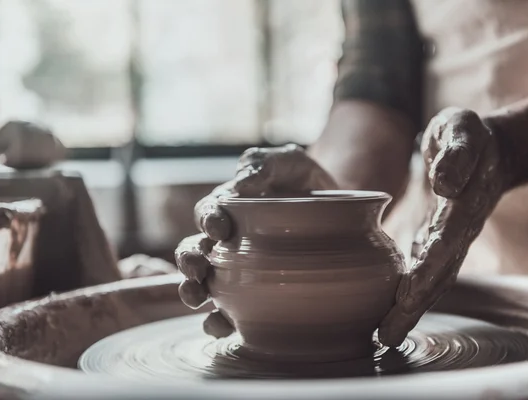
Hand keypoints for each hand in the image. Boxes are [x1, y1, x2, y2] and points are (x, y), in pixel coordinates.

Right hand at [174, 144, 336, 337]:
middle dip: (189, 261)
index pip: (208, 212)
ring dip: (194, 292)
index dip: (207, 219)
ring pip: (206, 282)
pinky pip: (231, 310)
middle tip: (195, 269)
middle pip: (196, 251)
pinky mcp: (254, 292)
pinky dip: (220, 320)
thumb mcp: (289, 162)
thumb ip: (263, 165)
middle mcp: (227, 240)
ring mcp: (239, 269)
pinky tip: (220, 327)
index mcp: (230, 206)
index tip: (219, 228)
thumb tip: (243, 183)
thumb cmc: (306, 182)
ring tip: (196, 299)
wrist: (338, 209)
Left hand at [378, 107, 510, 345]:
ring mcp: (448, 238)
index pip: (448, 240)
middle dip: (414, 304)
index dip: (430, 267)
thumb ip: (456, 153)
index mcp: (465, 203)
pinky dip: (407, 292)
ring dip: (409, 308)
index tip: (410, 293)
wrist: (485, 150)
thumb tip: (444, 182)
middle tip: (387, 333)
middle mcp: (458, 229)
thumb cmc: (467, 135)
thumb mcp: (462, 129)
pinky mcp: (436, 239)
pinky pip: (423, 271)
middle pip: (439, 273)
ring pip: (432, 280)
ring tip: (383, 335)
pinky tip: (386, 311)